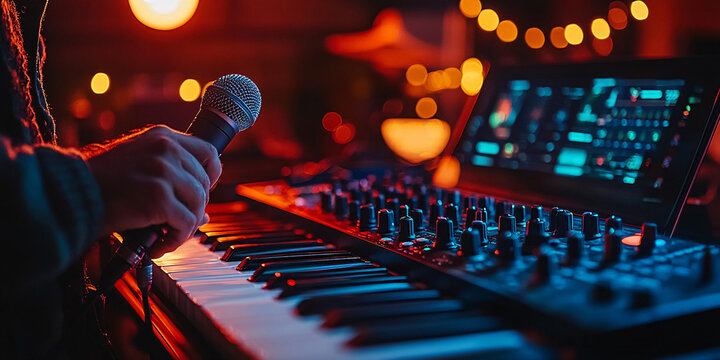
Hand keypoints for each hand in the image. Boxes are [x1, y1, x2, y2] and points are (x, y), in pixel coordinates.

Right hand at [84, 125, 220, 254]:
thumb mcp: (139, 165)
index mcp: (162, 136)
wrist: (70, 192)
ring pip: (198, 205)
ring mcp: (163, 171)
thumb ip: (171, 179)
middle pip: (205, 183)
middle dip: (195, 208)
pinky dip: (176, 240)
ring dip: (186, 227)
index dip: (211, 176)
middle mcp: (166, 148)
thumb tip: (203, 215)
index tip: (199, 193)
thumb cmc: (100, 184)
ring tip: (167, 237)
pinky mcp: (158, 197)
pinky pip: (186, 224)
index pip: (209, 152)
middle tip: (177, 224)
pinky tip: (158, 246)